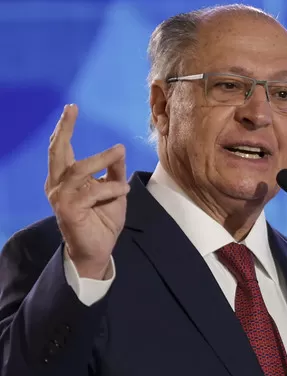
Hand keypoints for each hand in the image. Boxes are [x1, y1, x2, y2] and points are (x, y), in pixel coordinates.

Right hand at [45, 104, 129, 278]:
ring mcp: (61, 198)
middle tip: (71, 109)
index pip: (61, 149)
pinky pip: (92, 191)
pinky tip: (123, 189)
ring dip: (100, 159)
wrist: (98, 249)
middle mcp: (58, 185)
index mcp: (65, 179)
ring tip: (118, 152)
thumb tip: (119, 150)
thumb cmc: (103, 220)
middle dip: (64, 129)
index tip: (71, 108)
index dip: (64, 128)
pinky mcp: (68, 210)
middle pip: (57, 152)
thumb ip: (114, 172)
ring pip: (78, 169)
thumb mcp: (114, 191)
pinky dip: (110, 187)